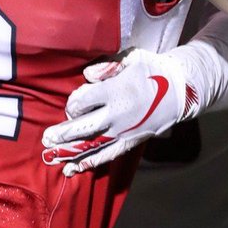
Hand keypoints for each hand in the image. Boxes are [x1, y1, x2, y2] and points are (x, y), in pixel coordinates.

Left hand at [41, 47, 195, 175]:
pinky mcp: (129, 142)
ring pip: (91, 145)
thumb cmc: (153, 70)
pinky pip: (106, 155)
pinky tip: (73, 169)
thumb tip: (86, 75)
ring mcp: (123, 131)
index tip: (75, 102)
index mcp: (115, 92)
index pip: (82, 101)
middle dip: (62, 133)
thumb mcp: (132, 58)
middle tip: (46, 138)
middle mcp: (116, 115)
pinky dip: (89, 163)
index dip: (73, 102)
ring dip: (69, 152)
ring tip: (51, 156)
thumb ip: (106, 66)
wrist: (181, 90)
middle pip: (82, 127)